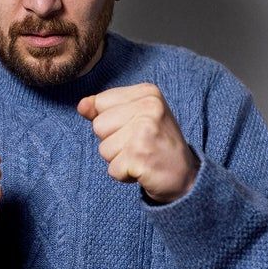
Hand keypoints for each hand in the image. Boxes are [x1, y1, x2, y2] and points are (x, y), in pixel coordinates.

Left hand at [77, 83, 198, 203]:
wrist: (185, 175)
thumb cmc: (157, 143)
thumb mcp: (135, 117)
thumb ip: (106, 109)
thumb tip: (82, 106)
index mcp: (147, 92)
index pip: (101, 103)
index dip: (112, 122)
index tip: (135, 128)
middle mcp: (148, 107)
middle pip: (98, 126)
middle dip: (113, 141)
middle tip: (138, 145)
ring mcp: (144, 131)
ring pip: (103, 149)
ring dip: (118, 159)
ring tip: (141, 157)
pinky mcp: (139, 156)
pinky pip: (112, 169)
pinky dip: (124, 175)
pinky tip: (143, 169)